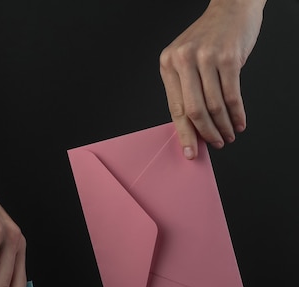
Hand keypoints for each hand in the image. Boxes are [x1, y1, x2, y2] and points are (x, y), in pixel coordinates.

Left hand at [159, 0, 265, 158]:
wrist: (232, 8)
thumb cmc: (209, 38)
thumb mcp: (187, 60)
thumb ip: (186, 91)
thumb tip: (192, 129)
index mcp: (168, 64)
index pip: (175, 109)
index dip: (184, 134)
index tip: (190, 152)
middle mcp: (184, 60)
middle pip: (194, 111)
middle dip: (207, 134)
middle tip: (216, 144)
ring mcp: (206, 57)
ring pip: (214, 106)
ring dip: (224, 126)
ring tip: (229, 135)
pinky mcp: (228, 57)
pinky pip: (232, 95)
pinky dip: (237, 113)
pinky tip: (239, 122)